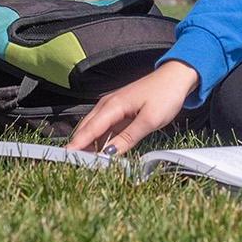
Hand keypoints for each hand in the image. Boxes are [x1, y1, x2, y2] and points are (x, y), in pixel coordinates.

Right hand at [65, 61, 199, 154]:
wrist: (177, 77)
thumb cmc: (165, 95)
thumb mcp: (149, 120)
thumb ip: (128, 138)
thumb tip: (109, 153)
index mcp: (112, 106)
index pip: (89, 130)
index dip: (76, 145)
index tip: (65, 159)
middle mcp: (107, 105)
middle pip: (86, 129)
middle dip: (78, 146)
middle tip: (72, 165)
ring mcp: (113, 107)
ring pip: (94, 128)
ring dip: (88, 144)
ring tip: (84, 162)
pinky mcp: (120, 110)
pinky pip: (104, 127)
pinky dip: (100, 139)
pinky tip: (101, 151)